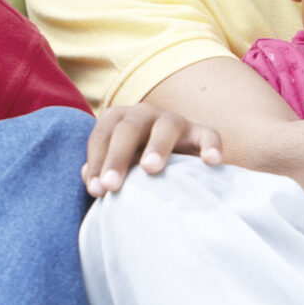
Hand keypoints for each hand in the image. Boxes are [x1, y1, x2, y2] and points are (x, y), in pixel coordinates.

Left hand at [81, 104, 222, 197]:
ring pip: (166, 128)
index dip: (96, 161)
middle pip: (128, 130)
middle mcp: (144, 114)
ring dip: (157, 147)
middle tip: (111, 185)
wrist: (170, 158)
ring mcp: (174, 121)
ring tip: (150, 168)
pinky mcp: (200, 132)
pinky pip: (208, 135)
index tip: (96, 190)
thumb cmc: (133, 166)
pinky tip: (211, 162)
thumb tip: (92, 181)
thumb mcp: (116, 166)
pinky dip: (210, 146)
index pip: (102, 136)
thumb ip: (101, 171)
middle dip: (117, 157)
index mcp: (118, 119)